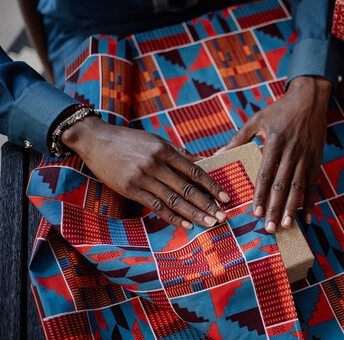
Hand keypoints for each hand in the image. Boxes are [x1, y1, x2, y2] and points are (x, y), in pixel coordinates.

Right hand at [61, 116, 230, 228]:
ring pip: (174, 200)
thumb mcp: (157, 141)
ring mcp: (143, 178)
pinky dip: (172, 217)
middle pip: (187, 189)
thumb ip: (181, 153)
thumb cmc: (130, 140)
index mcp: (165, 150)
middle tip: (223, 217)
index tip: (226, 197)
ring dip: (194, 214)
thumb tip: (206, 161)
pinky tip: (186, 225)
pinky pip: (156, 206)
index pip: (195, 171)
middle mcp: (156, 164)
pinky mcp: (131, 189)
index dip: (212, 185)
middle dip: (207, 204)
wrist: (95, 140)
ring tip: (210, 223)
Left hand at [220, 76, 330, 232]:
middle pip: (282, 184)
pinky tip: (308, 218)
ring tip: (286, 226)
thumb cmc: (279, 110)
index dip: (261, 194)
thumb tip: (220, 154)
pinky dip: (311, 202)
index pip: (266, 173)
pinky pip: (313, 185)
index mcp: (274, 142)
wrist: (309, 99)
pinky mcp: (316, 160)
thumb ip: (239, 138)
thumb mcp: (257, 120)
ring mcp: (306, 157)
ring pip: (298, 187)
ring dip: (292, 208)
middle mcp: (291, 151)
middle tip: (270, 227)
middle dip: (276, 207)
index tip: (255, 212)